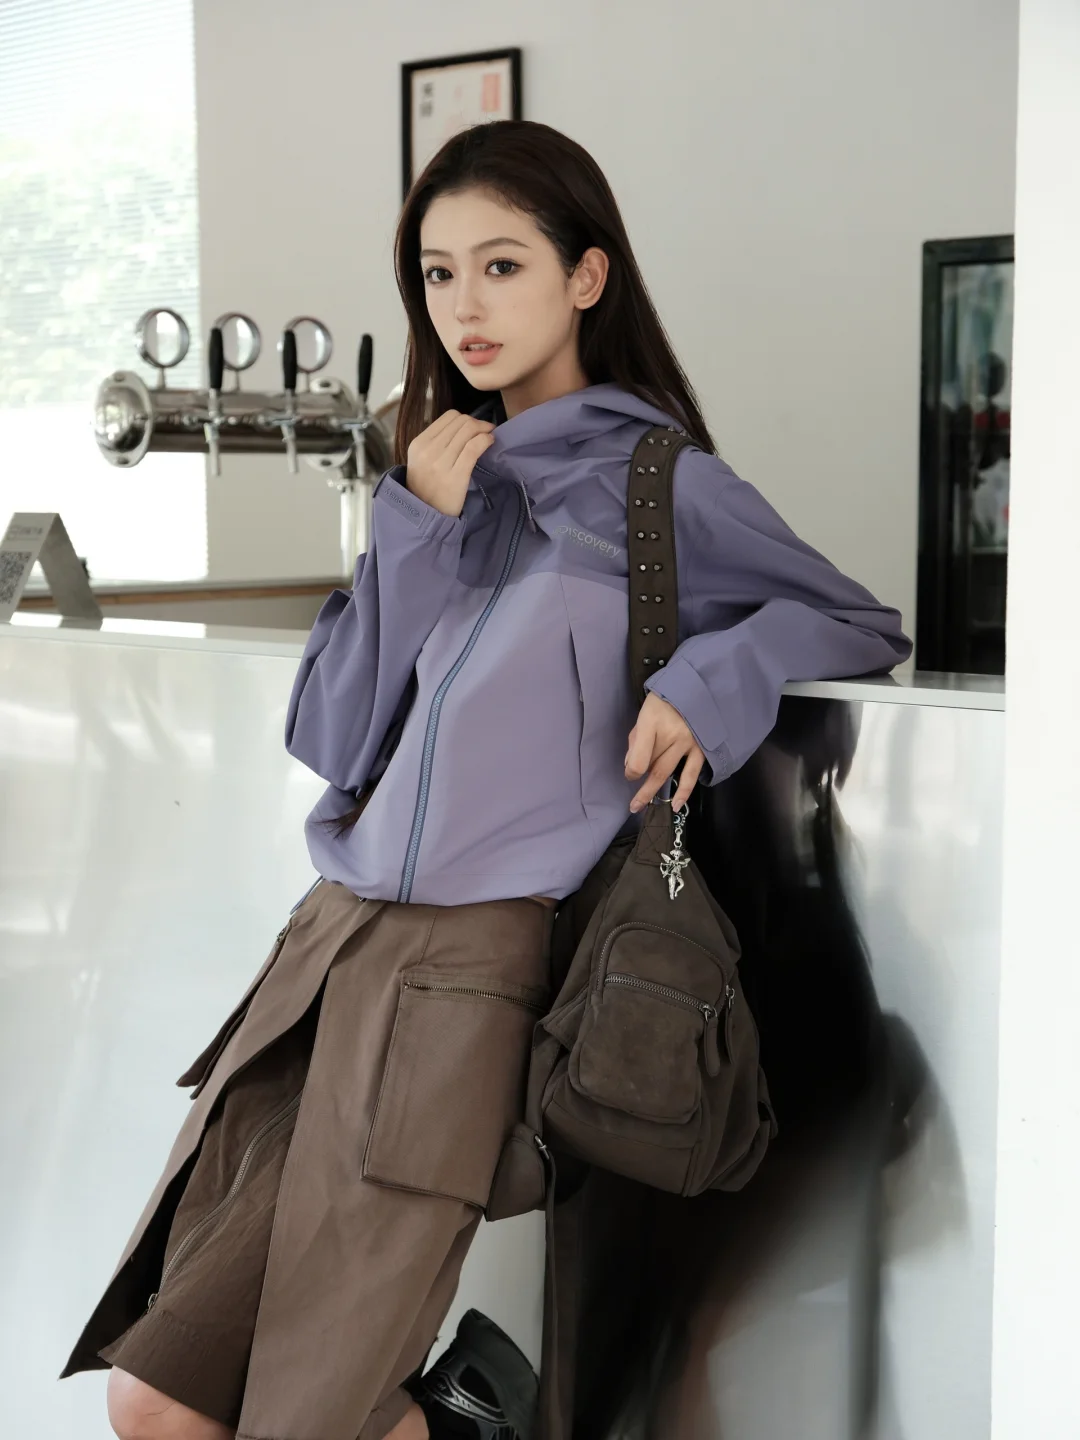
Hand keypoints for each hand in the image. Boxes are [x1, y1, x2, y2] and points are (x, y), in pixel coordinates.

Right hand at [405, 410, 494, 516]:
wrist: (425, 514)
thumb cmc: (426, 487)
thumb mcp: (421, 459)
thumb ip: (437, 442)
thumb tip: (464, 426)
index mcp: (419, 443)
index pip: (449, 417)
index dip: (466, 418)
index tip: (474, 427)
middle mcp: (428, 450)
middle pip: (461, 422)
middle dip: (478, 423)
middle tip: (486, 431)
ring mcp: (441, 463)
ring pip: (469, 431)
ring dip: (484, 430)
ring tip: (489, 436)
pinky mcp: (456, 475)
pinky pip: (474, 448)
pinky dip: (485, 440)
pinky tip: (489, 443)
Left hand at [625, 693, 704, 812]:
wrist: (697, 688)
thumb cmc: (665, 701)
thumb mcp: (644, 714)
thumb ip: (637, 740)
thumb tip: (632, 767)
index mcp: (652, 721)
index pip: (639, 758)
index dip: (631, 771)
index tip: (630, 774)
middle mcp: (671, 734)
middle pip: (652, 767)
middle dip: (640, 788)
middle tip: (633, 804)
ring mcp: (688, 742)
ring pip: (667, 771)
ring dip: (654, 791)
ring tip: (642, 806)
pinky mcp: (702, 749)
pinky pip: (691, 774)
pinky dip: (684, 791)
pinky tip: (677, 804)